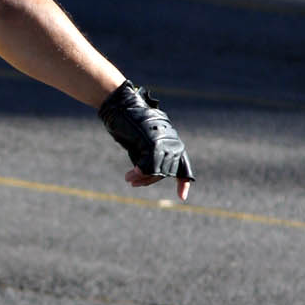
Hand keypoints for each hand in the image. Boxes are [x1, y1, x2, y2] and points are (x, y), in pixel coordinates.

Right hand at [99, 82, 193, 201]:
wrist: (121, 107)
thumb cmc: (128, 124)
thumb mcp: (142, 142)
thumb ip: (150, 156)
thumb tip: (151, 175)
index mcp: (172, 141)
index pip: (183, 165)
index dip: (182, 182)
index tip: (181, 198)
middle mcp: (172, 142)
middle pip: (166, 172)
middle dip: (150, 180)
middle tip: (133, 182)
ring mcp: (163, 142)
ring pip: (158, 170)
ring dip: (143, 178)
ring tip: (129, 179)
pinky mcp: (153, 142)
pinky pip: (149, 166)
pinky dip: (139, 173)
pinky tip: (130, 175)